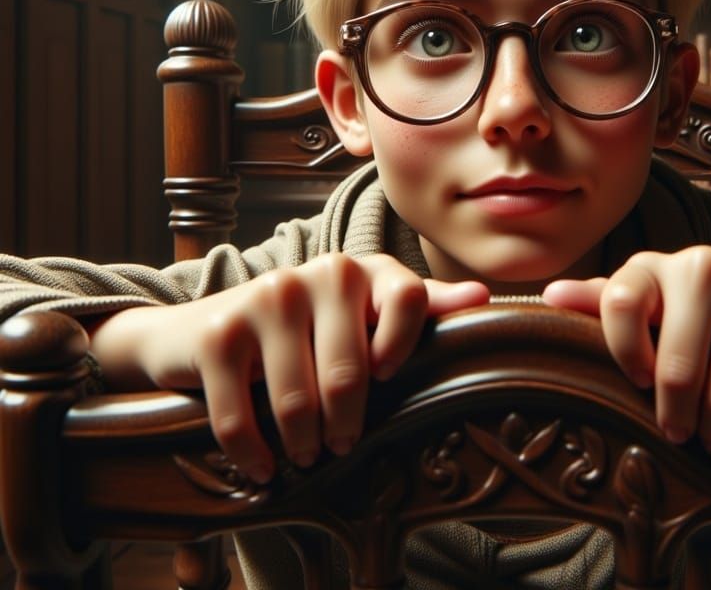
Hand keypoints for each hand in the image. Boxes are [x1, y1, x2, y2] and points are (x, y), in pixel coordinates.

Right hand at [88, 254, 488, 482]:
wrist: (204, 327)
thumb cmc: (306, 328)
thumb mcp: (365, 311)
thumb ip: (420, 309)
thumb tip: (482, 298)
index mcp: (365, 269)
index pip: (411, 300)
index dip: (402, 350)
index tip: (387, 379)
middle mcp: (321, 272)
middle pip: (352, 371)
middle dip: (345, 425)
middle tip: (340, 447)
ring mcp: (268, 297)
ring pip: (297, 399)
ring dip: (301, 443)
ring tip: (306, 454)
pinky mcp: (219, 333)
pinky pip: (241, 414)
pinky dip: (253, 453)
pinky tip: (262, 466)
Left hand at [543, 246, 710, 479]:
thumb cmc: (709, 322)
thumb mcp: (655, 308)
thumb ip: (605, 304)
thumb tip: (550, 298)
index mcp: (661, 264)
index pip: (619, 302)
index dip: (624, 355)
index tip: (637, 384)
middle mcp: (710, 267)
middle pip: (675, 366)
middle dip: (676, 417)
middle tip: (679, 435)